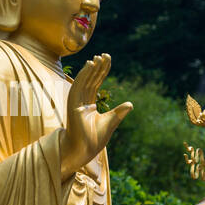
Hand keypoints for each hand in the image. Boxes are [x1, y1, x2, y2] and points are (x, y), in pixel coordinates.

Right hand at [60, 54, 131, 180]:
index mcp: (89, 105)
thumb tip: (131, 104)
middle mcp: (82, 101)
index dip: (102, 72)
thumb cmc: (95, 139)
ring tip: (98, 58)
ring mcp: (76, 102)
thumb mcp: (111, 122)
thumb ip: (119, 112)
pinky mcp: (73, 104)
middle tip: (105, 55)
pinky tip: (90, 65)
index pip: (96, 84)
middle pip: (90, 80)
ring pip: (84, 81)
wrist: (84, 150)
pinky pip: (78, 85)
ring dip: (91, 69)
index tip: (108, 60)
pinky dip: (83, 75)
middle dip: (98, 68)